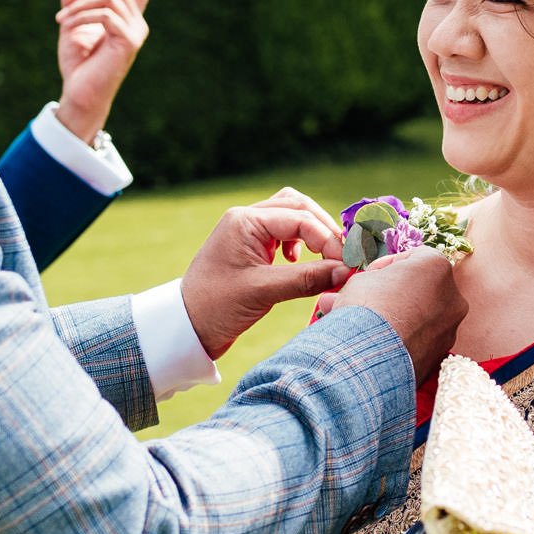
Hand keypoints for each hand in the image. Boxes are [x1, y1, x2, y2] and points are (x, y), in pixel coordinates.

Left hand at [51, 0, 160, 144]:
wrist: (79, 94)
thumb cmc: (77, 65)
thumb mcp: (71, 24)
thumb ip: (73, 1)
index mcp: (126, 19)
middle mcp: (137, 24)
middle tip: (63, 13)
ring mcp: (136, 33)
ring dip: (79, 6)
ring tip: (61, 21)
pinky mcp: (129, 41)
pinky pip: (104, 14)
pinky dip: (82, 16)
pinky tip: (68, 26)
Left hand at [181, 187, 352, 356]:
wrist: (186, 326)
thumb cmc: (216, 307)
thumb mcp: (263, 291)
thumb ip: (306, 279)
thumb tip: (346, 272)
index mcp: (245, 221)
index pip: (299, 218)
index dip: (328, 239)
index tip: (347, 263)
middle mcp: (246, 219)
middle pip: (298, 206)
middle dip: (323, 229)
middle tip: (343, 256)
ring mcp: (247, 231)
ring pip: (291, 215)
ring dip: (312, 232)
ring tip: (325, 256)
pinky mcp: (250, 246)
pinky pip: (282, 231)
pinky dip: (299, 241)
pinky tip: (298, 262)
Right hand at [330, 249, 466, 384]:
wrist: (367, 356)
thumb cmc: (366, 308)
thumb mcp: (363, 279)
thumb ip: (377, 279)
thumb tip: (370, 288)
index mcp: (437, 267)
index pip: (414, 257)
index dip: (388, 265)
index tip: (371, 276)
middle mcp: (453, 297)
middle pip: (425, 288)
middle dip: (401, 293)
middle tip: (375, 300)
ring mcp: (451, 329)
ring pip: (427, 317)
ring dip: (406, 318)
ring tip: (377, 327)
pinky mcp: (442, 355)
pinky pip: (424, 341)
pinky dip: (409, 340)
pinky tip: (385, 344)